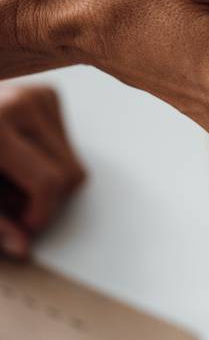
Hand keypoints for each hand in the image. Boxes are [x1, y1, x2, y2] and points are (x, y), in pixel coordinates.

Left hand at [0, 85, 84, 258]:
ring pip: (71, 160)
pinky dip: (45, 155)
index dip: (41, 213)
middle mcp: (19, 103)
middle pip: (68, 173)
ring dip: (45, 176)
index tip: (26, 226)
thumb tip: (22, 246)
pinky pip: (66, 140)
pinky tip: (15, 152)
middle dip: (43, 198)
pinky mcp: (45, 93)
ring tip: (6, 171)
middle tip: (7, 197)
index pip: (48, 181)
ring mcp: (35, 94)